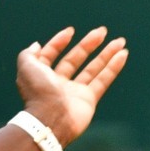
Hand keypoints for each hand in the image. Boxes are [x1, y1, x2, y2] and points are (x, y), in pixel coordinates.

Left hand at [15, 26, 128, 146]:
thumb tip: (36, 45)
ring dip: (107, 54)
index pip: (51, 55)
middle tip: (102, 31)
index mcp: (42, 75)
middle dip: (88, 44)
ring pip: (93, 69)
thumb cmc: (38, 92)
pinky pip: (103, 80)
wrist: (51, 119)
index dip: (59, 42)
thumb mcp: (26, 68)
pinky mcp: (89, 100)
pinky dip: (113, 67)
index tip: (71, 31)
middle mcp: (58, 83)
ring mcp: (75, 92)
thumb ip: (28, 54)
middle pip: (75, 59)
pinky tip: (123, 54)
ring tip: (120, 41)